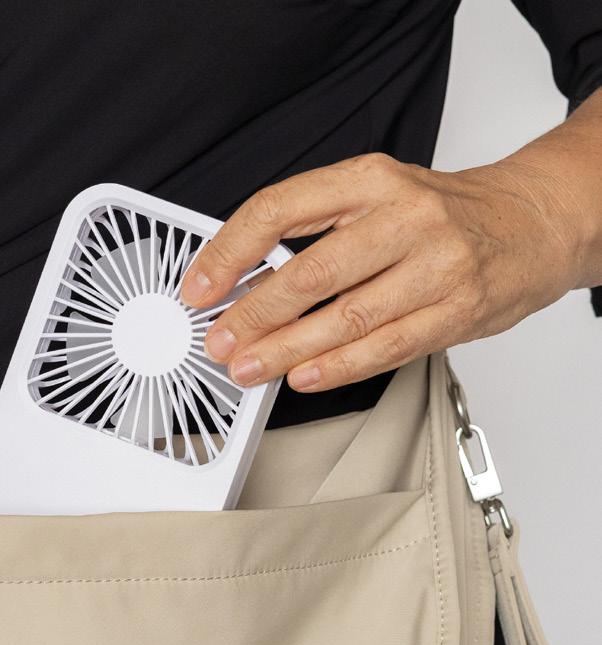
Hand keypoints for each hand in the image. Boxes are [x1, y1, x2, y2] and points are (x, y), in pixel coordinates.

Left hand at [180, 153, 583, 390]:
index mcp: (370, 180)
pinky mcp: (455, 311)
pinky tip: (304, 377)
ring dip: (286, 350)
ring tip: (250, 367)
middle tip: (221, 340)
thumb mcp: (375, 194)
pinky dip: (337, 367)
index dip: (230, 251)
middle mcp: (404, 217)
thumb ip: (313, 229)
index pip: (280, 208)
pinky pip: (385, 347)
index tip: (201, 286)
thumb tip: (240, 279)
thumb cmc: (440, 214)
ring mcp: (435, 266)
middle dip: (253, 314)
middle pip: (310, 272)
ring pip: (345, 318)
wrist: (530, 222)